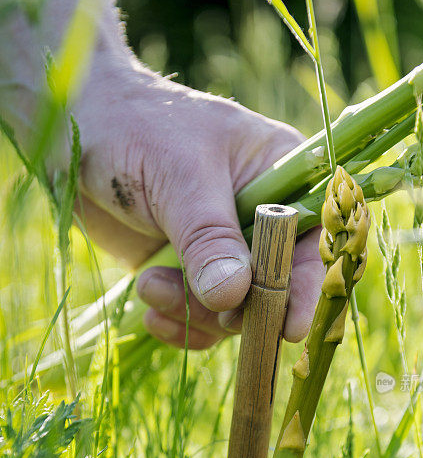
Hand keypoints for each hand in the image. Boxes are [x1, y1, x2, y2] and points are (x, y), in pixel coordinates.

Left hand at [75, 63, 322, 348]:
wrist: (76, 130)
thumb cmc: (136, 129)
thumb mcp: (179, 175)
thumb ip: (208, 237)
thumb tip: (232, 297)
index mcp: (283, 178)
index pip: (311, 241)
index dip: (305, 287)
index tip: (290, 328)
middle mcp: (263, 221)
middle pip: (276, 290)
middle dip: (240, 309)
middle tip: (208, 310)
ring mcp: (227, 252)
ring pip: (234, 312)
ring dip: (194, 314)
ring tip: (151, 285)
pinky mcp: (190, 275)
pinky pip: (200, 320)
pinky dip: (178, 324)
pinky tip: (150, 311)